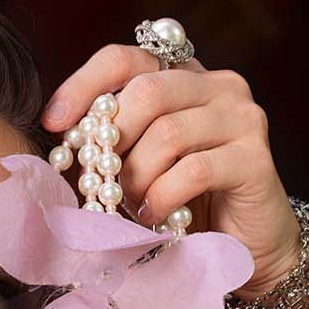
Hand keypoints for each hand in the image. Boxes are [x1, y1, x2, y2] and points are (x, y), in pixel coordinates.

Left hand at [42, 45, 302, 294]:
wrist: (247, 250)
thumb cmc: (186, 209)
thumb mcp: (140, 169)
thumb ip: (112, 146)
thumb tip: (62, 140)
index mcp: (184, 79)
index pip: (126, 58)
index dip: (84, 84)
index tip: (53, 123)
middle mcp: (218, 86)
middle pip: (147, 91)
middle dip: (113, 141)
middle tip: (102, 181)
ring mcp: (242, 118)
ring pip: (169, 133)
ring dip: (138, 177)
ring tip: (134, 205)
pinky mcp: (255, 158)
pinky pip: (194, 170)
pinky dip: (164, 196)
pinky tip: (156, 216)